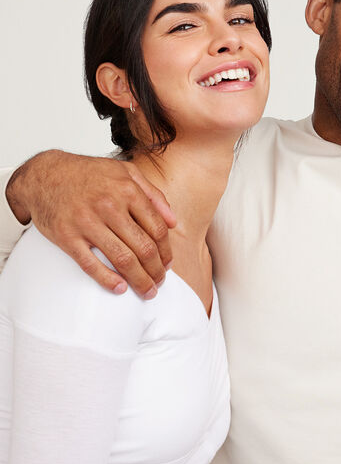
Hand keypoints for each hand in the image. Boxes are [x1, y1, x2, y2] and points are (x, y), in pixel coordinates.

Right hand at [7, 150, 175, 296]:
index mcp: (127, 191)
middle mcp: (109, 206)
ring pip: (123, 259)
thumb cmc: (88, 174)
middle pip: (144, 248)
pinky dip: (107, 279)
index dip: (166, 251)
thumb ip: (153, 195)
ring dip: (139, 280)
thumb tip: (173, 221)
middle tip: (159, 282)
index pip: (158, 229)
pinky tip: (120, 288)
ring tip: (147, 290)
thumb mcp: (126, 173)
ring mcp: (87, 222)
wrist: (44, 174)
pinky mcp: (66, 236)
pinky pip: (90, 264)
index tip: (168, 263)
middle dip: (156, 271)